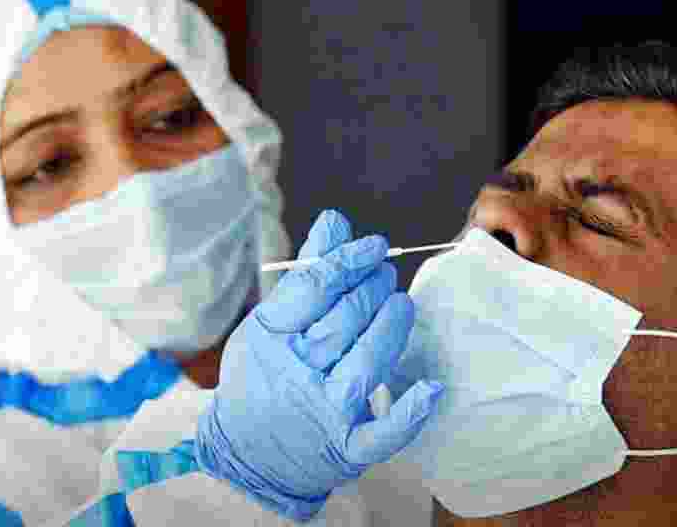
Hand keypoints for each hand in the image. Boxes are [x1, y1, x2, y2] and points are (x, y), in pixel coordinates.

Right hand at [194, 210, 443, 521]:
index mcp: (270, 338)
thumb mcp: (269, 323)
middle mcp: (295, 374)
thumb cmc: (262, 375)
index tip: (374, 246)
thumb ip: (305, 274)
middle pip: (345, 320)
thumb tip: (336, 220)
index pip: (315, 288)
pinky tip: (430, 388)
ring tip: (400, 303)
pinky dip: (409, 413)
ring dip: (392, 326)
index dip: (349, 260)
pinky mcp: (347, 448)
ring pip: (369, 362)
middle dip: (373, 288)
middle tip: (386, 273)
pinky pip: (383, 432)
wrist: (246, 456)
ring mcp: (323, 414)